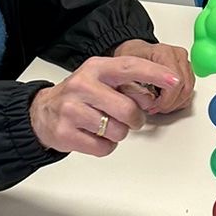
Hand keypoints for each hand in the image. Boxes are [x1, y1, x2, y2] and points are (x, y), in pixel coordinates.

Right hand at [29, 55, 178, 156]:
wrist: (41, 113)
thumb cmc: (79, 97)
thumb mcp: (101, 80)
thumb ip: (127, 84)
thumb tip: (154, 96)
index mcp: (95, 68)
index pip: (130, 67)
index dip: (155, 74)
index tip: (174, 80)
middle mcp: (83, 85)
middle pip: (128, 109)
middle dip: (135, 119)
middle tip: (128, 119)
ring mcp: (72, 110)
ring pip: (118, 132)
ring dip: (118, 133)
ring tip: (103, 125)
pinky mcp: (66, 133)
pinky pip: (103, 148)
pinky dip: (104, 146)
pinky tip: (92, 135)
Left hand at [113, 37, 194, 113]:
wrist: (135, 51)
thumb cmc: (131, 58)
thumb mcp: (125, 73)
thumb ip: (135, 87)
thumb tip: (147, 103)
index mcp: (163, 53)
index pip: (175, 83)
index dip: (166, 101)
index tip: (154, 107)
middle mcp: (177, 55)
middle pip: (185, 88)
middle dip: (170, 104)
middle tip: (156, 108)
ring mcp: (185, 61)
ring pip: (189, 91)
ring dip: (175, 103)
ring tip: (159, 104)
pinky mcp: (188, 69)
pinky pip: (189, 91)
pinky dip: (179, 100)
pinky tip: (166, 100)